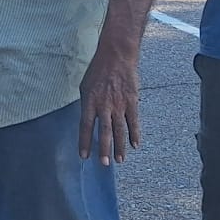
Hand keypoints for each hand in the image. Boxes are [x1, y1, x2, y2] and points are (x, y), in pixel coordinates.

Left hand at [78, 41, 140, 163]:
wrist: (116, 56)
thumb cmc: (98, 70)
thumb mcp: (85, 86)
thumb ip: (87, 105)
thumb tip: (87, 121)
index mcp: (89, 101)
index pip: (85, 126)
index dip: (84, 142)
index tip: (84, 156)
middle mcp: (104, 105)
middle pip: (103, 131)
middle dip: (104, 149)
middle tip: (104, 164)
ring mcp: (119, 104)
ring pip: (119, 129)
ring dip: (120, 146)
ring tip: (120, 160)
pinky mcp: (132, 101)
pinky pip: (133, 121)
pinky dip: (135, 134)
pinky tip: (135, 145)